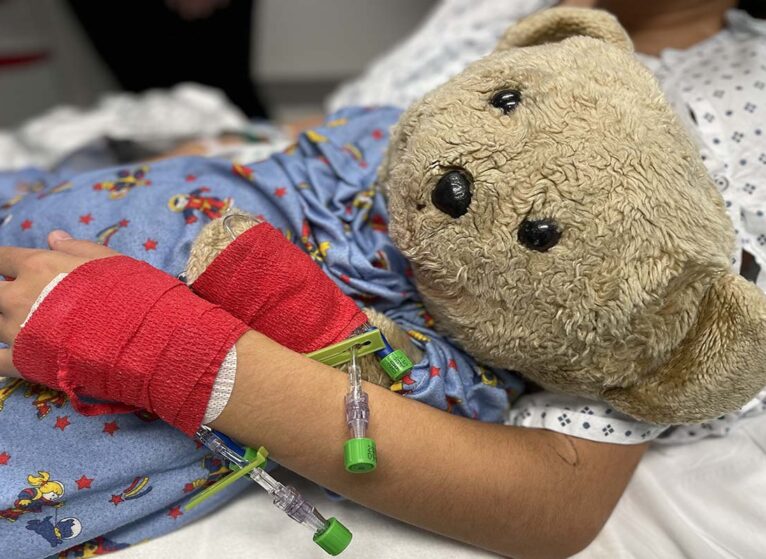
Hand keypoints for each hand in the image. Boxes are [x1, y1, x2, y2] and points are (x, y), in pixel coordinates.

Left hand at [0, 231, 117, 376]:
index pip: (2, 257)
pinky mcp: (23, 362)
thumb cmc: (126, 292)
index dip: (1, 261)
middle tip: (12, 296)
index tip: (4, 265)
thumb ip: (76, 248)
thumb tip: (53, 236)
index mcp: (37, 268)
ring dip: (0, 322)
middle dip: (1, 292)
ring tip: (14, 323)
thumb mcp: (107, 260)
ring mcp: (17, 332)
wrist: (138, 335)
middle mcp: (19, 297)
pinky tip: (5, 357)